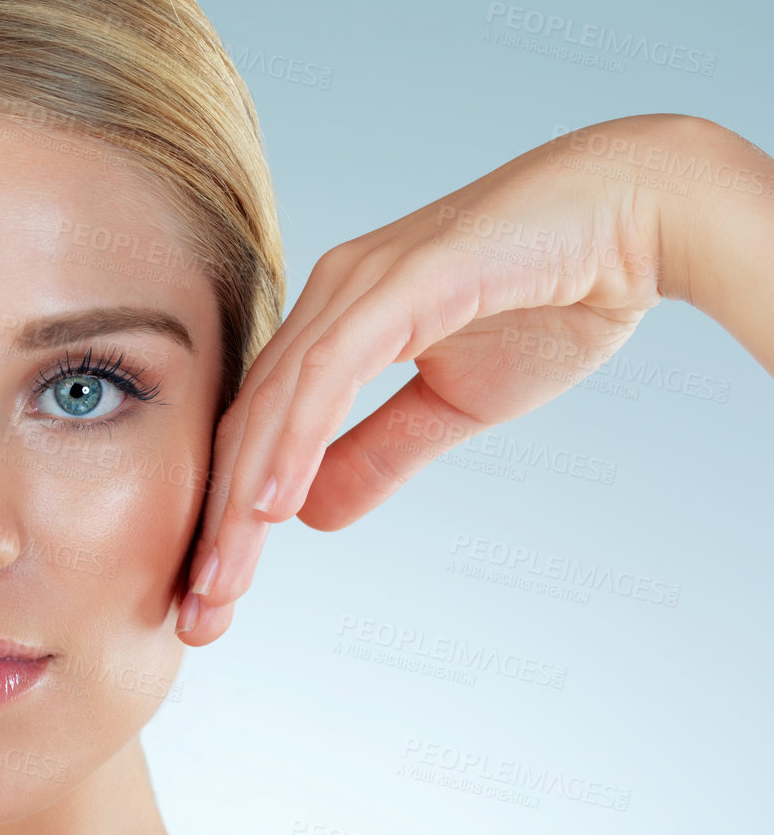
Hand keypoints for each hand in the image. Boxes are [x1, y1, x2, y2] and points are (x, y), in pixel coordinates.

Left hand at [179, 113, 695, 642]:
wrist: (639, 220)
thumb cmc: (551, 300)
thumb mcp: (451, 407)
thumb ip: (376, 455)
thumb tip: (309, 516)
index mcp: (332, 327)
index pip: (257, 435)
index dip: (228, 518)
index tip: (211, 597)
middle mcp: (328, 301)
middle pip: (247, 427)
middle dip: (217, 526)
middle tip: (196, 614)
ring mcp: (359, 285)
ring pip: (275, 405)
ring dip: (242, 500)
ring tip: (221, 575)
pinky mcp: (401, 280)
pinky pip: (330, 372)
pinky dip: (295, 439)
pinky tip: (271, 503)